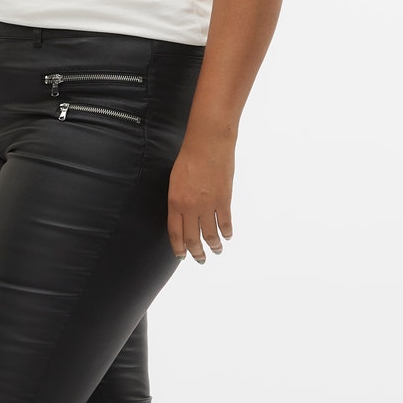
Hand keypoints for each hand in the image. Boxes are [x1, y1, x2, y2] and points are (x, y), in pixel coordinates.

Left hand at [167, 131, 234, 263]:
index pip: (175, 233)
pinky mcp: (224, 200)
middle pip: (192, 238)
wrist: (208, 143)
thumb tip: (184, 216)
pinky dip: (227, 232)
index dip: (179, 247)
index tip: (182, 256)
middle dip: (196, 252)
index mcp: (175, 202)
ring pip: (210, 235)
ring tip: (216, 250)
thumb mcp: (175, 180)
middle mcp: (190, 207)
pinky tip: (227, 236)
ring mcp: (208, 205)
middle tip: (200, 259)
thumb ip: (179, 200)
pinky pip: (225, 223)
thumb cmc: (189, 157)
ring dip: (214, 246)